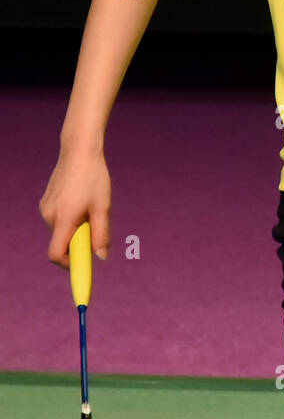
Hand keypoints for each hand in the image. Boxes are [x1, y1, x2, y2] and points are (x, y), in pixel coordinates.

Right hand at [39, 147, 111, 267]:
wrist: (79, 150)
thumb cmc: (94, 178)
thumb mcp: (103, 207)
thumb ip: (101, 235)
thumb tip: (101, 257)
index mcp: (63, 219)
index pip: (57, 254)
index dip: (69, 265)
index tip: (83, 268)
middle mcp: (49, 215)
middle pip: (62, 242)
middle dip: (78, 242)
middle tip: (95, 226)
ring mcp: (46, 208)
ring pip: (61, 230)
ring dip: (76, 228)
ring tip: (89, 207)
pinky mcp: (46, 201)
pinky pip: (58, 219)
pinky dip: (70, 219)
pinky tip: (81, 200)